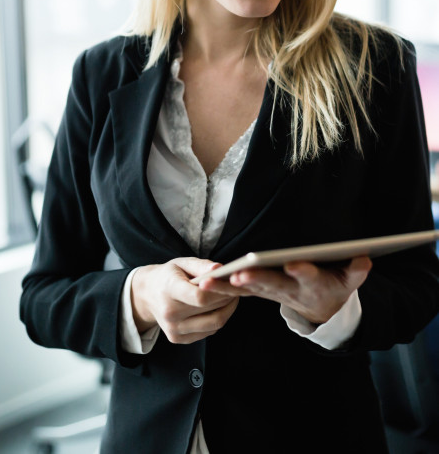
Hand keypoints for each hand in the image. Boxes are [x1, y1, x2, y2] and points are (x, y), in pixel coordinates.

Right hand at [131, 258, 239, 343]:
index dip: (220, 291)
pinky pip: (209, 331)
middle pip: (210, 310)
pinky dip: (218, 319)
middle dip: (228, 298)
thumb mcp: (181, 263)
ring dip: (228, 310)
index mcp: (169, 290)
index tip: (231, 282)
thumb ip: (201, 265)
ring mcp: (174, 329)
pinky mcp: (178, 339)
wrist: (147, 295)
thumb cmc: (168, 276)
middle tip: (237, 287)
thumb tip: (220, 269)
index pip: (200, 297)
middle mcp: (170, 313)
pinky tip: (218, 307)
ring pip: (214, 324)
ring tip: (231, 297)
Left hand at [200, 256, 372, 324]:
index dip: (302, 271)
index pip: (310, 277)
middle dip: (256, 279)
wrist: (323, 311)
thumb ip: (356, 270)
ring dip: (230, 285)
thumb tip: (364, 257)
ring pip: (250, 289)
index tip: (293, 263)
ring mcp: (273, 293)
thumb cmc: (335, 286)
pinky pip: (240, 291)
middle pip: (273, 284)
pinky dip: (222, 287)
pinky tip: (204, 282)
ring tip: (210, 281)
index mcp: (315, 284)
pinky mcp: (261, 292)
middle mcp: (291, 290)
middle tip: (239, 275)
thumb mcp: (349, 281)